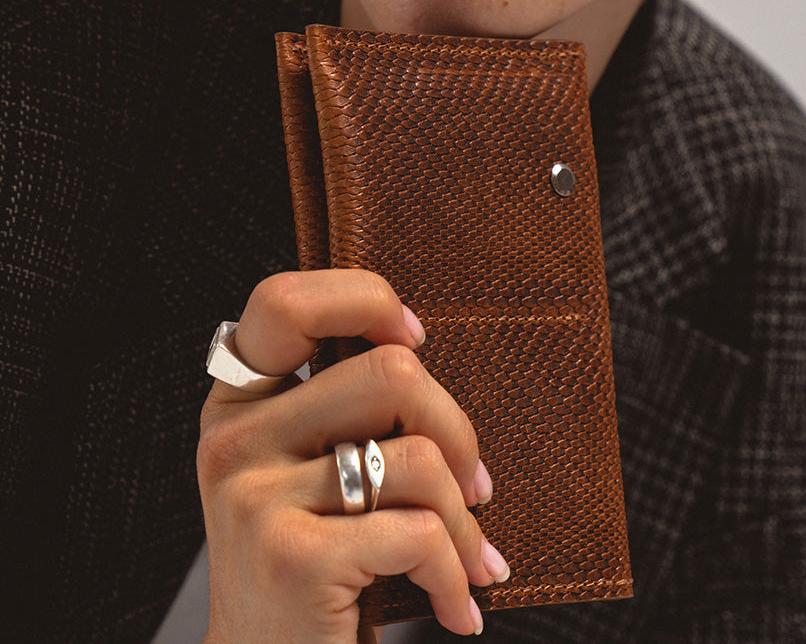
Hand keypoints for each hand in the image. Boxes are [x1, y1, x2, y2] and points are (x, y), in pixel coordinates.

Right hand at [198, 269, 507, 643]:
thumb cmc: (315, 568)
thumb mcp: (308, 473)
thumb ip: (342, 406)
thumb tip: (417, 345)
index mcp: (237, 405)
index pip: (285, 301)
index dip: (363, 298)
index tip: (414, 338)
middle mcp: (234, 442)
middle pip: (390, 372)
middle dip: (458, 431)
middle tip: (475, 485)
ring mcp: (256, 500)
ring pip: (419, 456)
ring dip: (466, 518)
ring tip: (472, 557)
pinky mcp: (293, 558)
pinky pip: (421, 531)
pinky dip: (456, 571)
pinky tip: (456, 605)